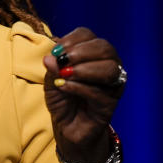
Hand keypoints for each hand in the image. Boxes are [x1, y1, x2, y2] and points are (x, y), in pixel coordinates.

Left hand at [43, 27, 124, 162]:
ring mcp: (112, 84)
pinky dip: (80, 87)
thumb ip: (52, 68)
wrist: (68, 127)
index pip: (88, 35)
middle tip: (63, 62)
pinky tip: (65, 88)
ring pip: (109, 68)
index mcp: (92, 54)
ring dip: (84, 69)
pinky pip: (100, 91)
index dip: (72, 40)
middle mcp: (107, 65)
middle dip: (81, 52)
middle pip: (104, 48)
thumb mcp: (51, 80)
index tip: (57, 50)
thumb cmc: (62, 98)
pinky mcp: (111, 103)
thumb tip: (50, 57)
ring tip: (66, 75)